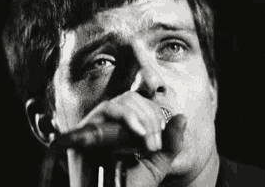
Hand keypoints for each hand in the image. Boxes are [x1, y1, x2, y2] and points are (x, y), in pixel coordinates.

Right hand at [69, 91, 187, 185]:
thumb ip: (170, 144)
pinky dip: (127, 116)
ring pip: (119, 102)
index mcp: (121, 130)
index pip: (138, 104)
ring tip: (147, 143)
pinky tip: (139, 133)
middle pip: (129, 99)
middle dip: (149, 117)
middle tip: (154, 145)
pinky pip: (105, 110)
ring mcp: (93, 128)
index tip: (160, 138)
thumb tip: (181, 118)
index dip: (154, 114)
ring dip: (141, 118)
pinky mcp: (83, 132)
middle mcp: (106, 126)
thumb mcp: (155, 166)